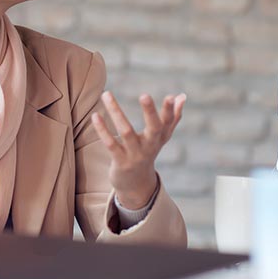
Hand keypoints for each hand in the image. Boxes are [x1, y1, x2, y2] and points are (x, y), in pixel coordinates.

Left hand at [91, 91, 185, 209]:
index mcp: (160, 138)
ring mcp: (135, 154)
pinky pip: (110, 144)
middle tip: (144, 95)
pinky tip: (95, 115)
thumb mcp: (162, 137)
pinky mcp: (120, 161)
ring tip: (106, 94)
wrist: (136, 184)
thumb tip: (182, 96)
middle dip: (150, 112)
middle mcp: (150, 146)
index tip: (170, 96)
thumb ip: (173, 117)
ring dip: (116, 112)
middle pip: (153, 128)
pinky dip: (102, 130)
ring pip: (126, 132)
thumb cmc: (149, 152)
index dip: (170, 110)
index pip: (168, 122)